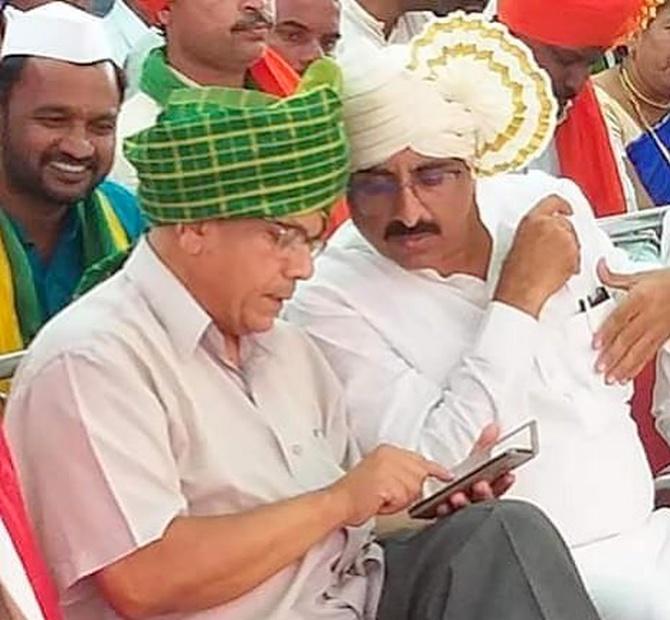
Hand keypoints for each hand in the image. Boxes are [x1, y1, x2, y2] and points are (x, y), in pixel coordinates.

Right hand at [329, 445, 451, 525]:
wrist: (339, 504)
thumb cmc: (357, 494)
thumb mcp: (382, 474)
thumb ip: (403, 472)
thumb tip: (424, 480)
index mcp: (388, 450)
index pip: (420, 459)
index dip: (434, 470)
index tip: (446, 475)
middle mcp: (388, 455)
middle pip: (421, 473)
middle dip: (413, 490)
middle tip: (393, 496)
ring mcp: (387, 466)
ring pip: (414, 487)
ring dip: (403, 499)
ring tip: (384, 499)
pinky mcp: (385, 481)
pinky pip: (404, 497)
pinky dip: (395, 505)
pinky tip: (381, 502)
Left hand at [426, 424, 514, 518]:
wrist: (436, 501)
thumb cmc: (463, 484)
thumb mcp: (474, 461)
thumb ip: (485, 444)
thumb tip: (494, 426)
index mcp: (484, 491)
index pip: (497, 487)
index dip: (503, 482)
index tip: (508, 475)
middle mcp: (474, 502)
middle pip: (481, 500)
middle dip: (483, 493)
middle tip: (481, 484)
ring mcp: (460, 512)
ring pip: (465, 511)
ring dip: (464, 503)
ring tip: (458, 496)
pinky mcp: (445, 520)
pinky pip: (445, 518)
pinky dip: (444, 511)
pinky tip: (441, 505)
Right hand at [495, 196, 579, 317]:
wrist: (522, 289)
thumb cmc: (516, 273)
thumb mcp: (518, 243)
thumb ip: (534, 232)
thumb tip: (543, 235)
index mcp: (532, 220)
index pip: (553, 202)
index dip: (563, 205)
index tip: (568, 209)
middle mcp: (549, 224)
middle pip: (566, 223)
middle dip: (564, 237)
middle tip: (554, 251)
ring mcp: (564, 237)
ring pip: (573, 239)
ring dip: (568, 251)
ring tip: (552, 264)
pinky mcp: (573, 251)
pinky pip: (578, 255)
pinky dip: (572, 263)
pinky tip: (557, 270)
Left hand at [594, 261, 669, 383]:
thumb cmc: (668, 283)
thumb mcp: (640, 276)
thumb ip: (616, 277)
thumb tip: (599, 269)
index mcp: (640, 299)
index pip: (620, 318)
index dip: (607, 332)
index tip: (596, 343)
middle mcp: (648, 316)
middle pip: (628, 338)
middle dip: (612, 355)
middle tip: (599, 366)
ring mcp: (656, 329)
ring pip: (638, 351)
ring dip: (623, 366)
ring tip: (611, 377)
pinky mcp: (662, 338)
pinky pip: (648, 355)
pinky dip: (636, 367)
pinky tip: (626, 375)